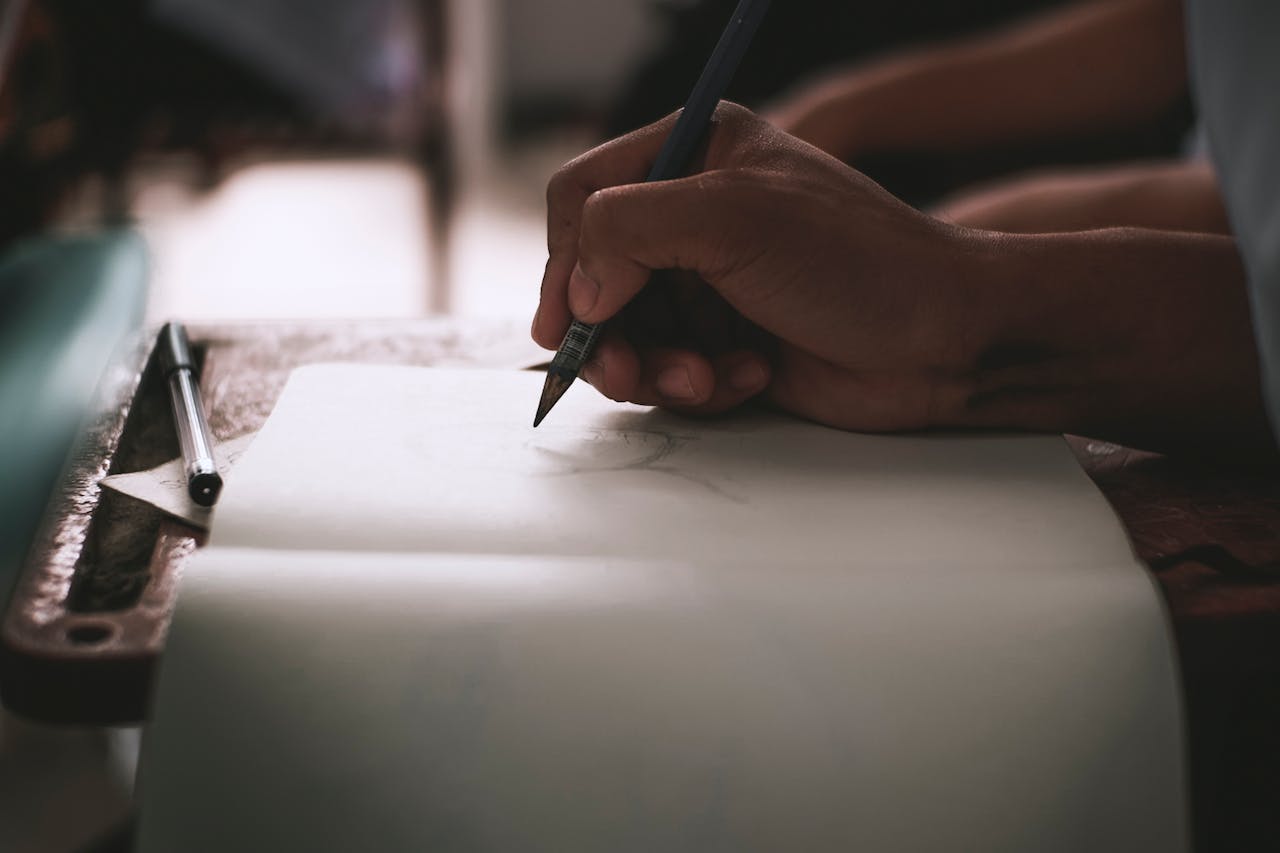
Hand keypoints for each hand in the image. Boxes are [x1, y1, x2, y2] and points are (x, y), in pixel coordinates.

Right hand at [532, 103, 983, 431]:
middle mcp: (697, 214)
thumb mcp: (732, 216)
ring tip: (706, 378)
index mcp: (695, 152)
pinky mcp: (729, 340)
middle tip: (626, 373)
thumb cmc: (857, 261)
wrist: (946, 340)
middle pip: (596, 279)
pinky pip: (672, 372)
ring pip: (629, 334)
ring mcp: (712, 281)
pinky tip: (752, 376)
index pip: (584, 196)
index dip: (566, 261)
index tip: (568, 321)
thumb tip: (578, 293)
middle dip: (610, 333)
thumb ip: (627, 230)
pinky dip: (700, 385)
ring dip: (657, 368)